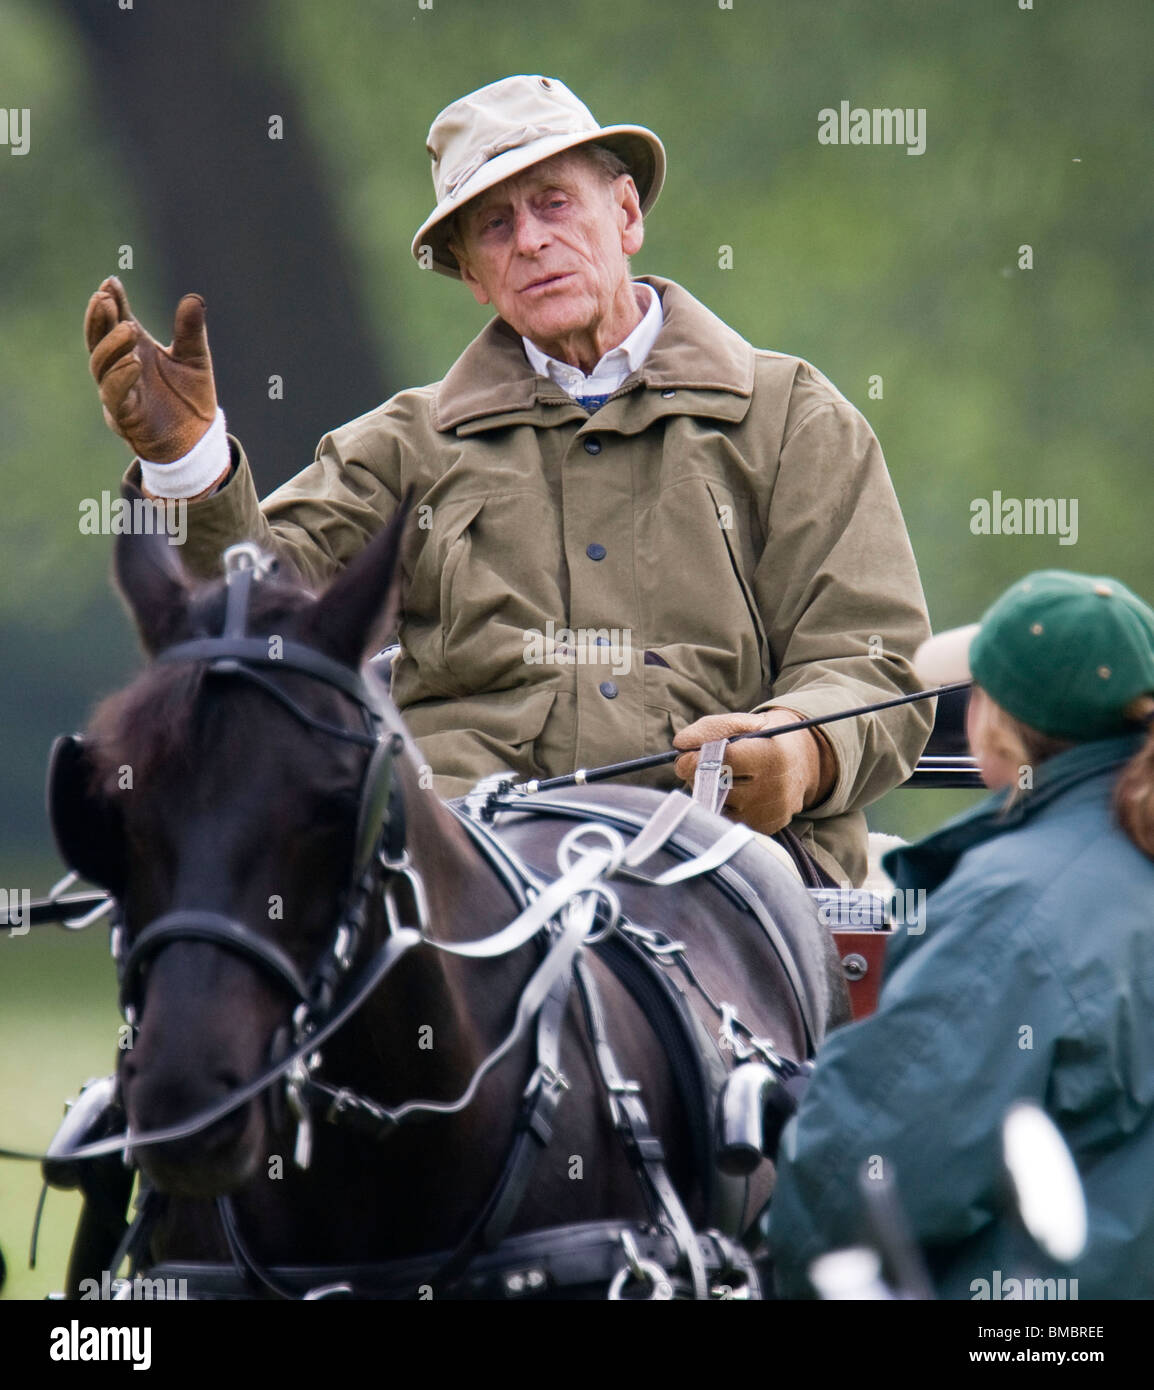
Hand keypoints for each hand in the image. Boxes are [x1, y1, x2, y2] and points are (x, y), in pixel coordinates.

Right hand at [85, 276, 216, 462]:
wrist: (197, 439)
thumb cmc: (189, 396)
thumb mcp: (195, 359)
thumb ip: (191, 331)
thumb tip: (195, 298)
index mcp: (134, 349)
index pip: (115, 321)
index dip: (111, 302)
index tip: (110, 282)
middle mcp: (121, 368)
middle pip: (98, 340)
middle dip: (98, 319)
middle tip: (104, 298)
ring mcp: (119, 392)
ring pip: (101, 367)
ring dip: (110, 346)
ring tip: (127, 328)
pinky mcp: (125, 417)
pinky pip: (114, 396)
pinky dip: (121, 378)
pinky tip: (132, 362)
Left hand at [672, 708, 835, 835]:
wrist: (801, 763)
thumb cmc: (762, 739)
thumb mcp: (742, 724)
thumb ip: (709, 729)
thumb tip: (680, 744)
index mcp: (771, 755)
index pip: (723, 761)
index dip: (696, 759)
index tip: (684, 757)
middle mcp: (774, 788)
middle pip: (716, 786)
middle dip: (698, 775)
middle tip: (699, 766)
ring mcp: (770, 812)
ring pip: (718, 806)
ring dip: (707, 793)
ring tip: (717, 779)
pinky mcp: (766, 828)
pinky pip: (727, 819)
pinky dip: (721, 807)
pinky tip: (730, 795)